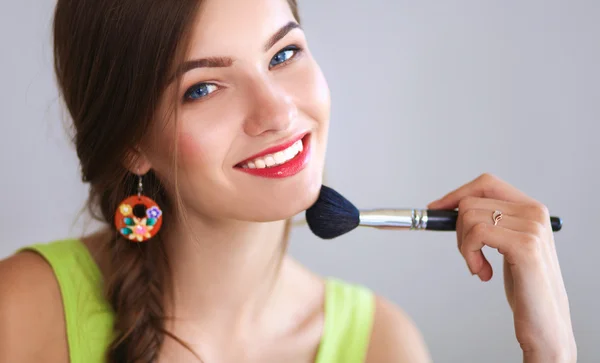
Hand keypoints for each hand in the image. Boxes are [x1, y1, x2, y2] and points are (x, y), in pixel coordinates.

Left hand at [427, 173, 575, 361]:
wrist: (545, 321)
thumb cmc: (524, 285)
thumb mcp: (506, 245)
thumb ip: (491, 221)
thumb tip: (446, 207)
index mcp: (531, 208)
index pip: (486, 184)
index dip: (456, 194)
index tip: (435, 210)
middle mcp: (534, 212)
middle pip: (471, 202)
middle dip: (458, 230)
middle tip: (470, 256)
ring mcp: (532, 227)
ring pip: (469, 217)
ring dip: (464, 247)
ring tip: (479, 267)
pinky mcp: (525, 245)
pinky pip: (476, 234)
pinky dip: (469, 254)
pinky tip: (483, 273)